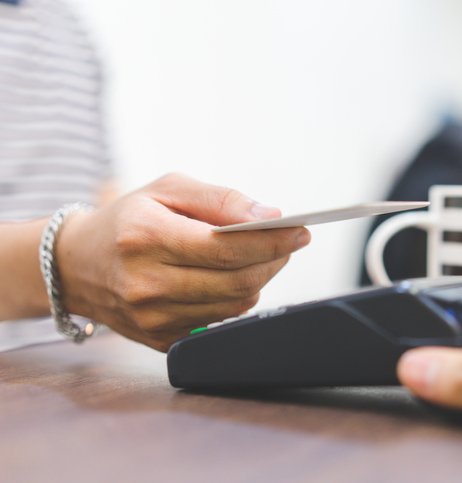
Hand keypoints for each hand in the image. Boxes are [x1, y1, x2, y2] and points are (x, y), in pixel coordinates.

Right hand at [55, 173, 309, 351]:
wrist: (77, 264)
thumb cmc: (129, 218)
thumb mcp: (168, 189)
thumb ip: (220, 199)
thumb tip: (268, 218)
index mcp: (145, 238)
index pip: (226, 248)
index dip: (272, 242)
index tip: (300, 232)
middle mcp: (145, 284)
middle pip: (236, 281)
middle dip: (274, 261)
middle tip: (288, 243)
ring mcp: (152, 318)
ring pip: (234, 305)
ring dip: (259, 279)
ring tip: (262, 257)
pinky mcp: (160, 340)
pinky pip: (219, 322)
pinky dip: (236, 299)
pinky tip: (233, 278)